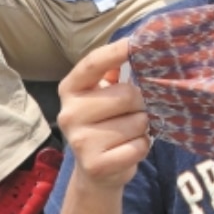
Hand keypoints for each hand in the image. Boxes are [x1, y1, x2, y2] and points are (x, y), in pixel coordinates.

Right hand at [56, 39, 151, 190]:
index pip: (93, 63)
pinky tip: (129, 149)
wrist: (96, 171)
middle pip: (127, 95)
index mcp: (70, 89)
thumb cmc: (106, 123)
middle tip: (135, 112)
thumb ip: (115, 72)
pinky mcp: (95, 164)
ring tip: (129, 133)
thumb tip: (138, 45)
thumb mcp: (103, 95)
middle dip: (141, 103)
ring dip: (143, 127)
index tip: (136, 42)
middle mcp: (69, 113)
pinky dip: (142, 146)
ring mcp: (80, 141)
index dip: (116, 51)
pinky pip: (139, 146)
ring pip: (137, 122)